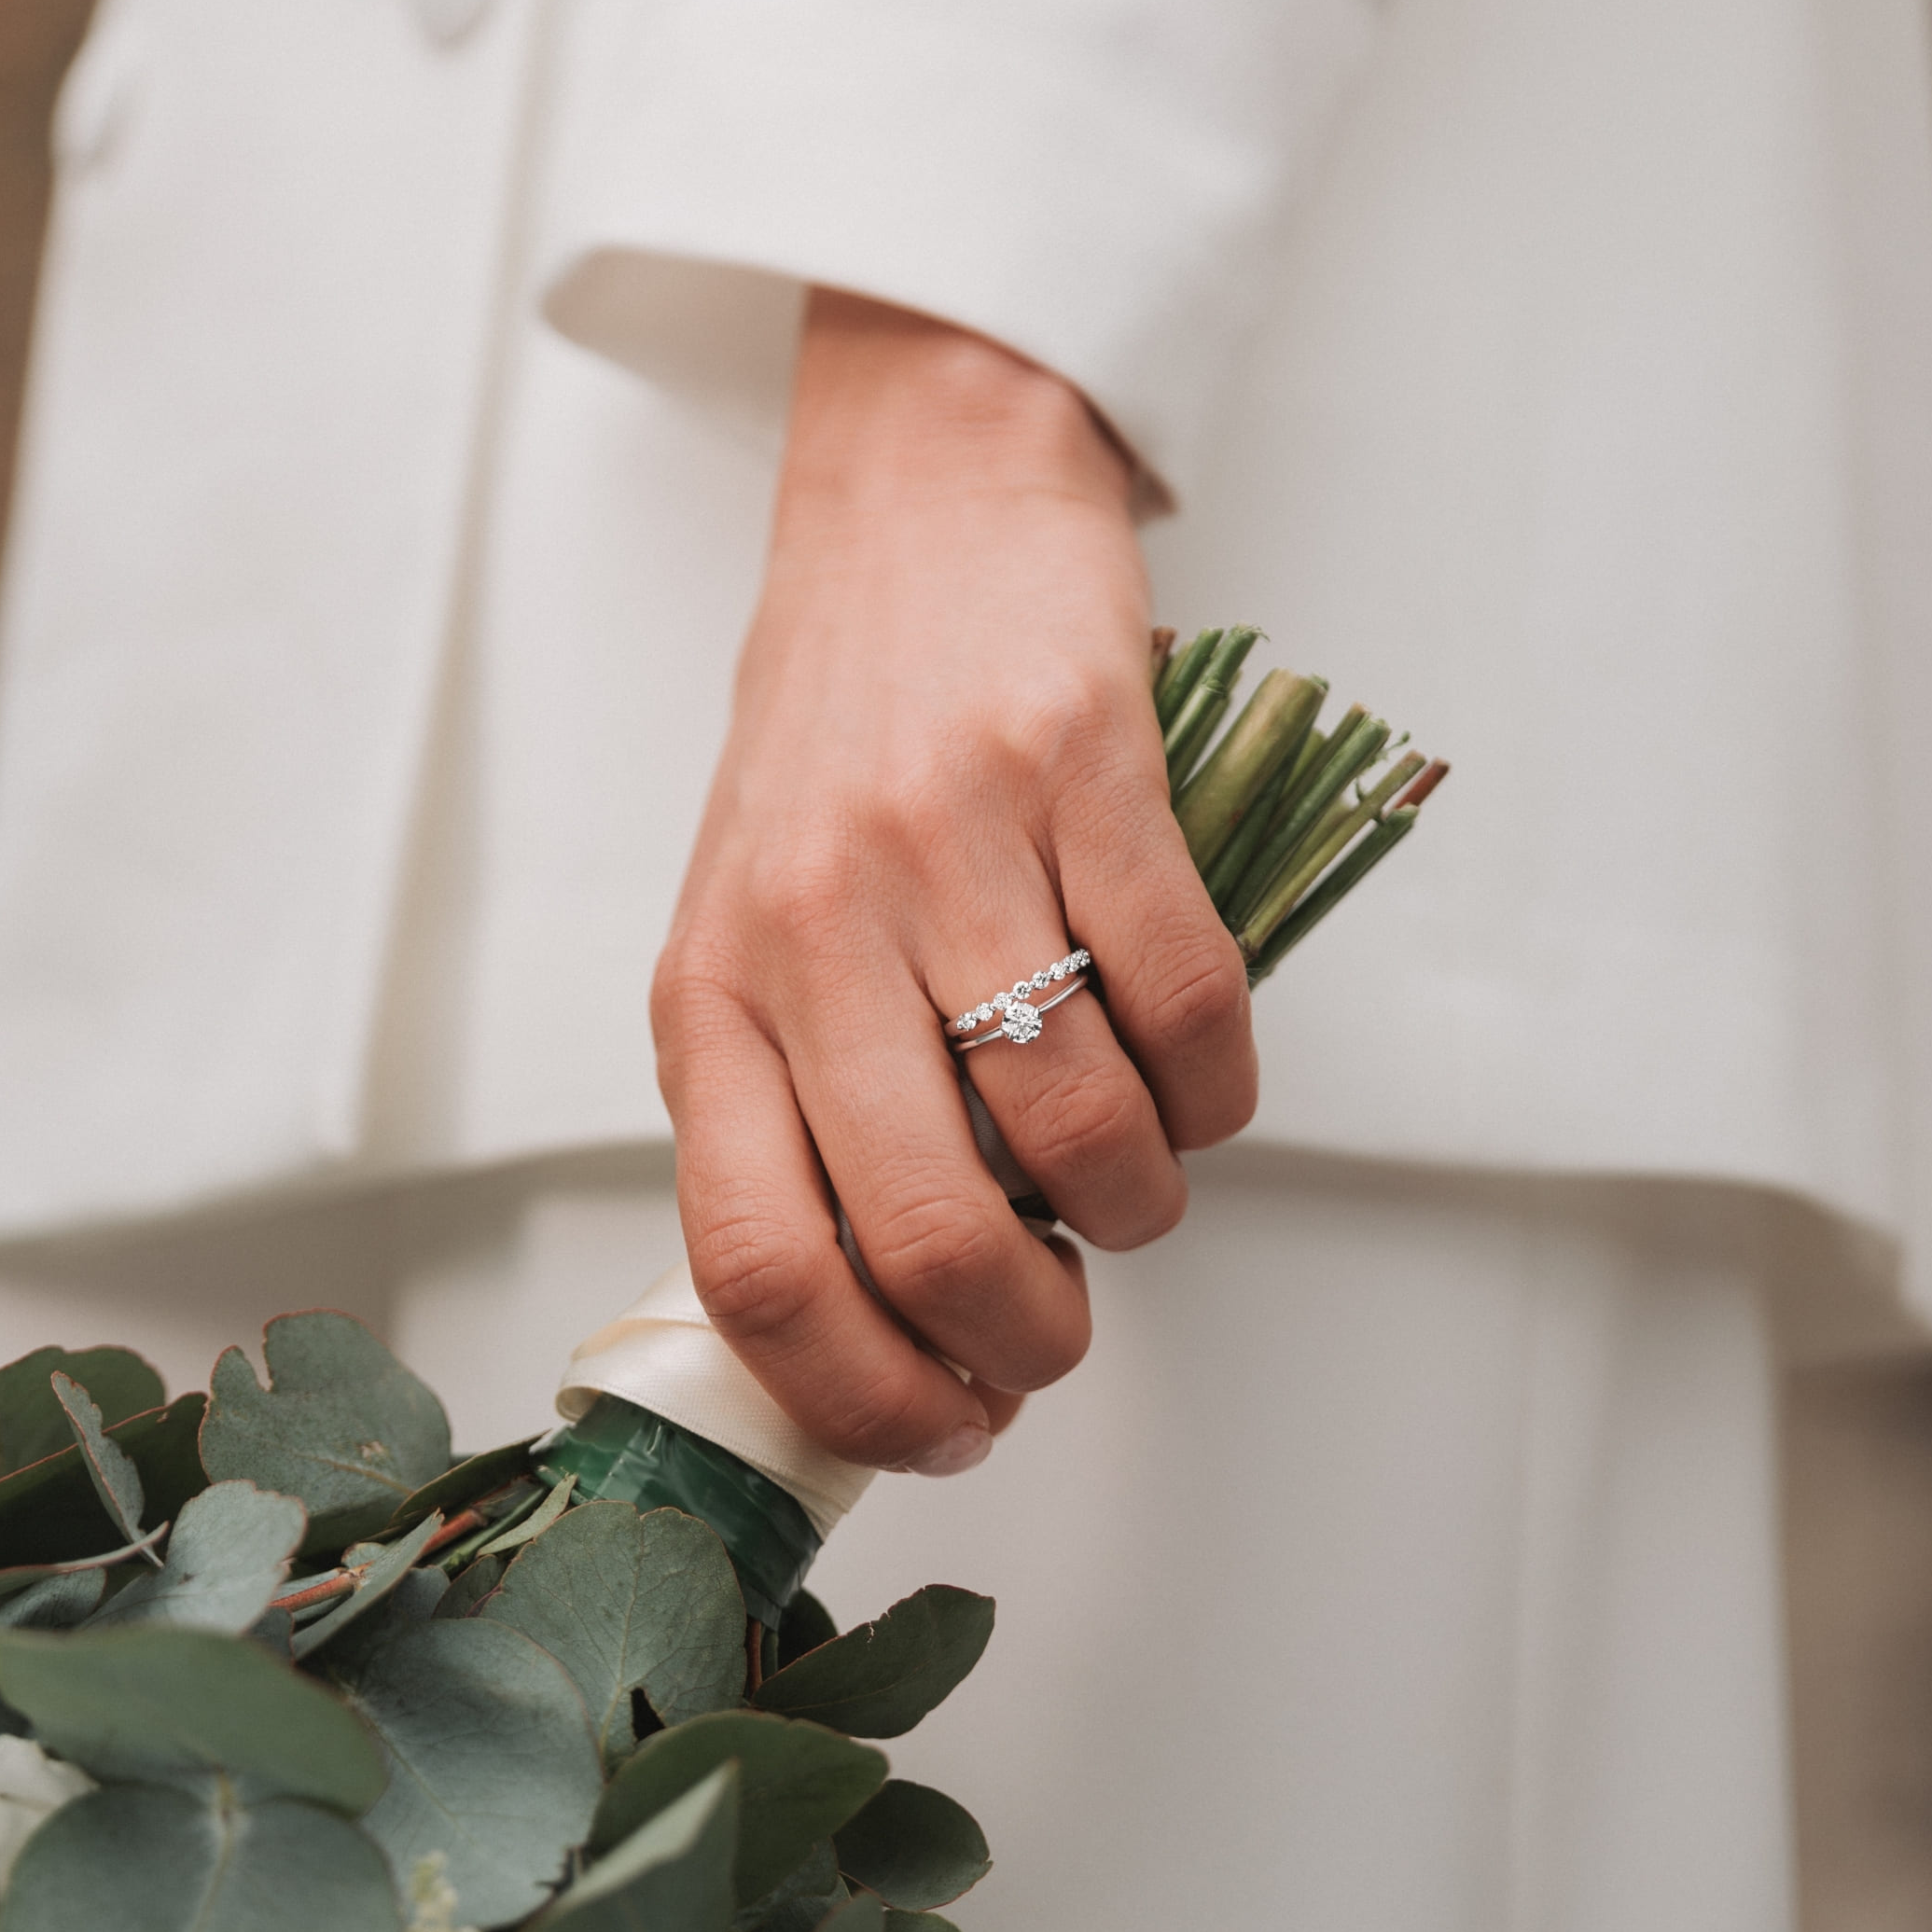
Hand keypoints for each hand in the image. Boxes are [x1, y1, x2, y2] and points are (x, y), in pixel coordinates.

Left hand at [653, 290, 1256, 1474]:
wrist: (917, 503)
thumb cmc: (838, 743)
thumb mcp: (757, 928)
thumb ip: (803, 1102)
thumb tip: (906, 1303)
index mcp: (712, 992)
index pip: (754, 1261)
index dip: (862, 1393)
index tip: (949, 1427)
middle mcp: (812, 929)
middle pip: (927, 1232)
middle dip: (1027, 1340)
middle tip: (1062, 1331)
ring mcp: (948, 846)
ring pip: (1079, 1128)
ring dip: (1141, 1210)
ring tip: (1138, 1185)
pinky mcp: (1082, 770)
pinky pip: (1188, 1003)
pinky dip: (1220, 1090)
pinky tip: (1198, 1082)